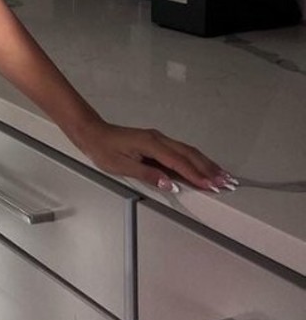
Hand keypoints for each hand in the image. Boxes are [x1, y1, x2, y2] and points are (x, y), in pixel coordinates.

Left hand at [68, 116, 235, 193]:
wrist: (93, 133)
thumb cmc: (104, 150)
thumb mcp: (121, 166)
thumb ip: (147, 175)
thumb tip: (171, 185)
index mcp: (151, 144)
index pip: (179, 162)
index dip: (197, 175)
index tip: (213, 186)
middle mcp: (159, 139)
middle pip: (189, 154)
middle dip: (209, 169)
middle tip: (227, 183)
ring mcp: (159, 139)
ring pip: (188, 151)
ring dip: (206, 164)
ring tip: (223, 176)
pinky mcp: (157, 142)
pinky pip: (181, 151)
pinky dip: (195, 160)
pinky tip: (203, 167)